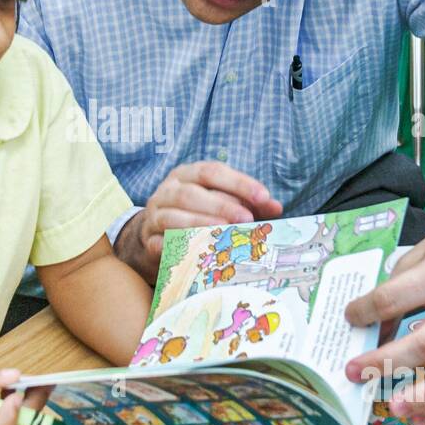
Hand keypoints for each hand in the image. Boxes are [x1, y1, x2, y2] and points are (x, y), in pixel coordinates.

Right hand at [116, 161, 282, 281]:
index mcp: (187, 175)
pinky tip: (198, 253)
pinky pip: (160, 243)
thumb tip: (276, 207)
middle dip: (221, 205)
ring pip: (173, 217)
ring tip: (225, 233)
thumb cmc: (194, 216)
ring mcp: (154, 215)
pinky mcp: (148, 240)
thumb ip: (246, 203)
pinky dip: (178, 248)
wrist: (151, 237)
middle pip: (191, 193)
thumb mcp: (219, 203)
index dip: (239, 183)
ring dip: (201, 224)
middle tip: (246, 219)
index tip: (264, 197)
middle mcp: (167, 191)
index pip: (212, 171)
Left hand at [342, 216, 424, 424]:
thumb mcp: (424, 252)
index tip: (350, 318)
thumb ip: (397, 288)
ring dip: (424, 398)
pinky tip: (422, 416)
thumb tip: (372, 328)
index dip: (365, 311)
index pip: (395, 299)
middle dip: (387, 363)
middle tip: (356, 373)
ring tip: (395, 408)